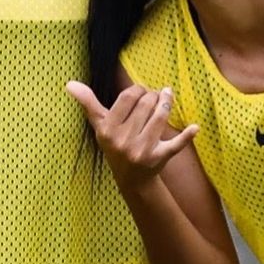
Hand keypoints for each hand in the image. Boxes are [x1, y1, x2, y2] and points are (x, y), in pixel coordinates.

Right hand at [66, 81, 197, 191]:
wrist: (131, 179)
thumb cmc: (114, 144)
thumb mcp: (99, 126)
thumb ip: (87, 103)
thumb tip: (69, 83)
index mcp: (107, 130)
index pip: (128, 96)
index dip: (138, 89)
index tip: (141, 91)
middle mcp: (123, 141)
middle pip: (146, 104)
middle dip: (153, 95)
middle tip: (154, 96)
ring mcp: (142, 150)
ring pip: (160, 116)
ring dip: (167, 102)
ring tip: (167, 97)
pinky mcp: (159, 158)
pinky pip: (175, 145)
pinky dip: (187, 136)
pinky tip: (194, 128)